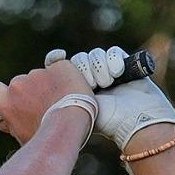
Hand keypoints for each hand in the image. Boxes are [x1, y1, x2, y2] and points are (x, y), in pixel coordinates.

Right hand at [0, 60, 93, 145]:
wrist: (69, 127)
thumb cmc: (45, 138)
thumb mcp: (22, 137)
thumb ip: (11, 125)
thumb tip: (5, 123)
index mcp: (6, 102)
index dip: (2, 93)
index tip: (12, 101)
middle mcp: (18, 85)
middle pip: (20, 84)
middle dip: (30, 92)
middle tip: (44, 105)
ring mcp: (39, 74)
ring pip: (41, 77)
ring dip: (48, 85)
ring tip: (62, 101)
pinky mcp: (59, 67)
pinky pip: (60, 69)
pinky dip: (65, 77)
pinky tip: (72, 91)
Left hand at [44, 46, 174, 150]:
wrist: (134, 122)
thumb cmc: (102, 121)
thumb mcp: (72, 109)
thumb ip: (57, 95)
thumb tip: (41, 79)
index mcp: (74, 89)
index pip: (61, 66)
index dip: (58, 59)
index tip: (59, 56)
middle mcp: (90, 79)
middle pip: (79, 60)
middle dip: (84, 70)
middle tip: (91, 85)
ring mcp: (108, 72)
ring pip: (95, 55)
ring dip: (100, 68)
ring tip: (107, 84)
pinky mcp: (126, 65)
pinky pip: (113, 52)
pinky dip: (114, 61)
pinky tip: (117, 74)